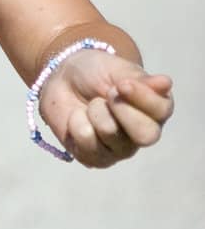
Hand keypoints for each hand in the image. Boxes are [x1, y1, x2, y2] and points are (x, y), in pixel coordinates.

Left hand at [38, 49, 173, 168]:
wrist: (63, 81)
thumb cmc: (97, 73)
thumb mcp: (119, 70)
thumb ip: (141, 80)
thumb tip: (166, 83)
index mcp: (156, 110)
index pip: (162, 111)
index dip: (142, 97)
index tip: (122, 84)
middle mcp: (143, 134)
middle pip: (145, 135)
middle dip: (120, 109)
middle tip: (107, 94)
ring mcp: (119, 150)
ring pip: (110, 133)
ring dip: (94, 111)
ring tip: (91, 105)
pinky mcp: (95, 159)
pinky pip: (85, 141)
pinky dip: (76, 122)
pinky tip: (78, 118)